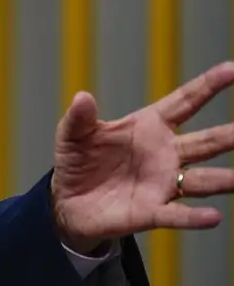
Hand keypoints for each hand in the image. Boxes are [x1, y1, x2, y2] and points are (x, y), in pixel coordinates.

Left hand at [51, 61, 233, 253]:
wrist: (67, 200)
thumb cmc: (78, 160)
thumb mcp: (72, 134)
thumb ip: (79, 117)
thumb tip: (82, 97)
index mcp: (149, 126)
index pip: (185, 102)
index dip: (208, 86)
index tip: (231, 69)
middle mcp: (166, 154)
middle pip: (207, 142)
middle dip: (231, 135)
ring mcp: (162, 183)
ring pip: (203, 180)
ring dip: (225, 179)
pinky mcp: (151, 212)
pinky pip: (178, 214)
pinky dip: (194, 217)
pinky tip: (213, 217)